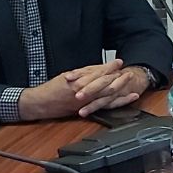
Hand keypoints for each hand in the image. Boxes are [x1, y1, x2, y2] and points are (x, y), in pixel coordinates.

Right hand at [18, 60, 146, 120]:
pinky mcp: (88, 110)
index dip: (110, 67)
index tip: (118, 62)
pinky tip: (129, 98)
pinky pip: (107, 105)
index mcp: (79, 82)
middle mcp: (84, 93)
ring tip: (131, 81)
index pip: (98, 73)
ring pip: (108, 94)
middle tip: (128, 71)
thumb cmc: (52, 89)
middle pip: (106, 84)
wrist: (41, 104)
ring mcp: (87, 103)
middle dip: (119, 77)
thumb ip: (85, 72)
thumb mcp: (68, 75)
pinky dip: (119, 101)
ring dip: (122, 87)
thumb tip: (100, 68)